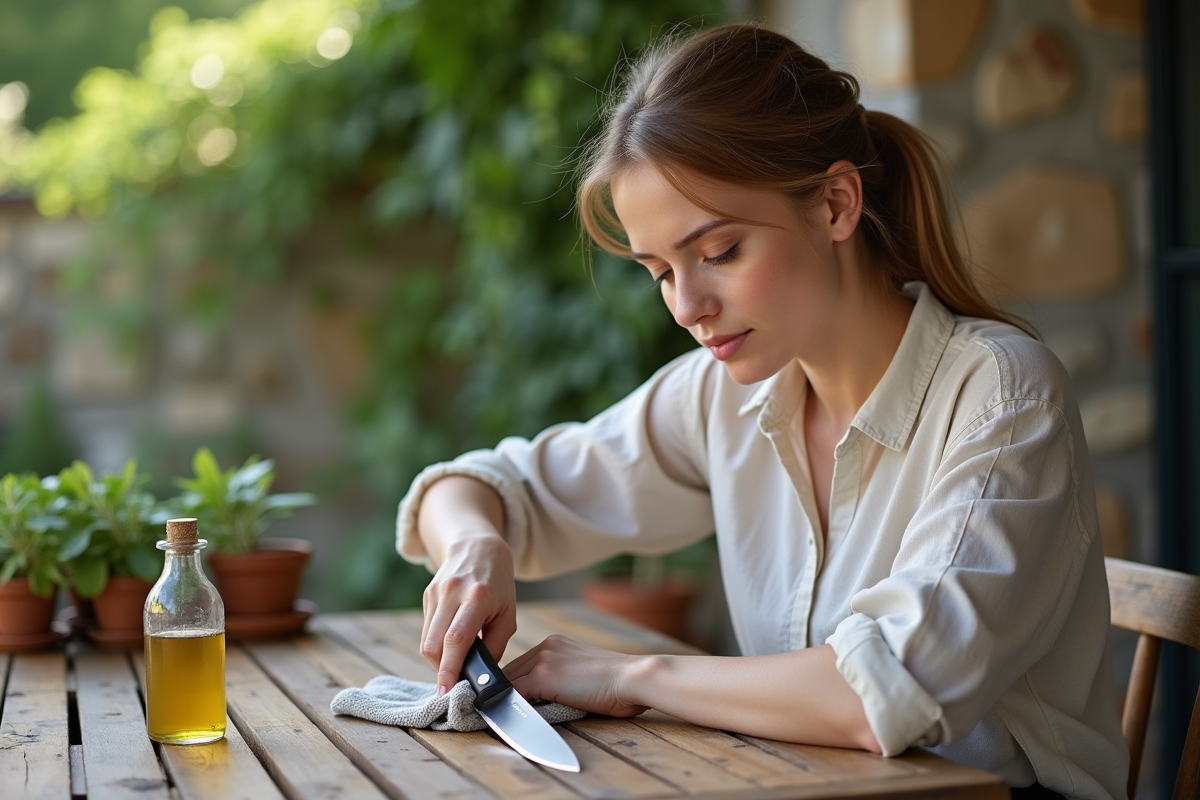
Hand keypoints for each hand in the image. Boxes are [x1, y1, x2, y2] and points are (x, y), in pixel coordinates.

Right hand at [420, 535, 516, 694]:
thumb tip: (480, 675)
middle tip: (454, 683)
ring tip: (455, 661)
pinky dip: (436, 643)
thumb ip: (495, 646)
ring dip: (438, 659)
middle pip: (433, 644)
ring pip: (426, 640)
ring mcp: (436, 592)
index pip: (456, 640)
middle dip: (441, 670)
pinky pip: (426, 630)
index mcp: (478, 597)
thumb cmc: (499, 584)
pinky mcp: (427, 594)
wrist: (478, 548)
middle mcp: (452, 593)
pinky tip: (450, 642)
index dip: (448, 669)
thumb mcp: (508, 614)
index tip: (446, 692)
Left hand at [503, 635, 649, 717]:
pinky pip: (515, 694)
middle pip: (510, 672)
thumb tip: (539, 701)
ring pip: (508, 683)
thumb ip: (560, 681)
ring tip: (500, 719)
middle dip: (503, 694)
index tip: (507, 702)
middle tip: (497, 714)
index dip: (512, 686)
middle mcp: (546, 646)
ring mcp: (544, 659)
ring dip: (505, 702)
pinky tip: (510, 722)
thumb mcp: (582, 675)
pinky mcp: (543, 676)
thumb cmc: (617, 684)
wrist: (631, 678)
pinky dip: (510, 708)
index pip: (521, 666)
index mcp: (555, 643)